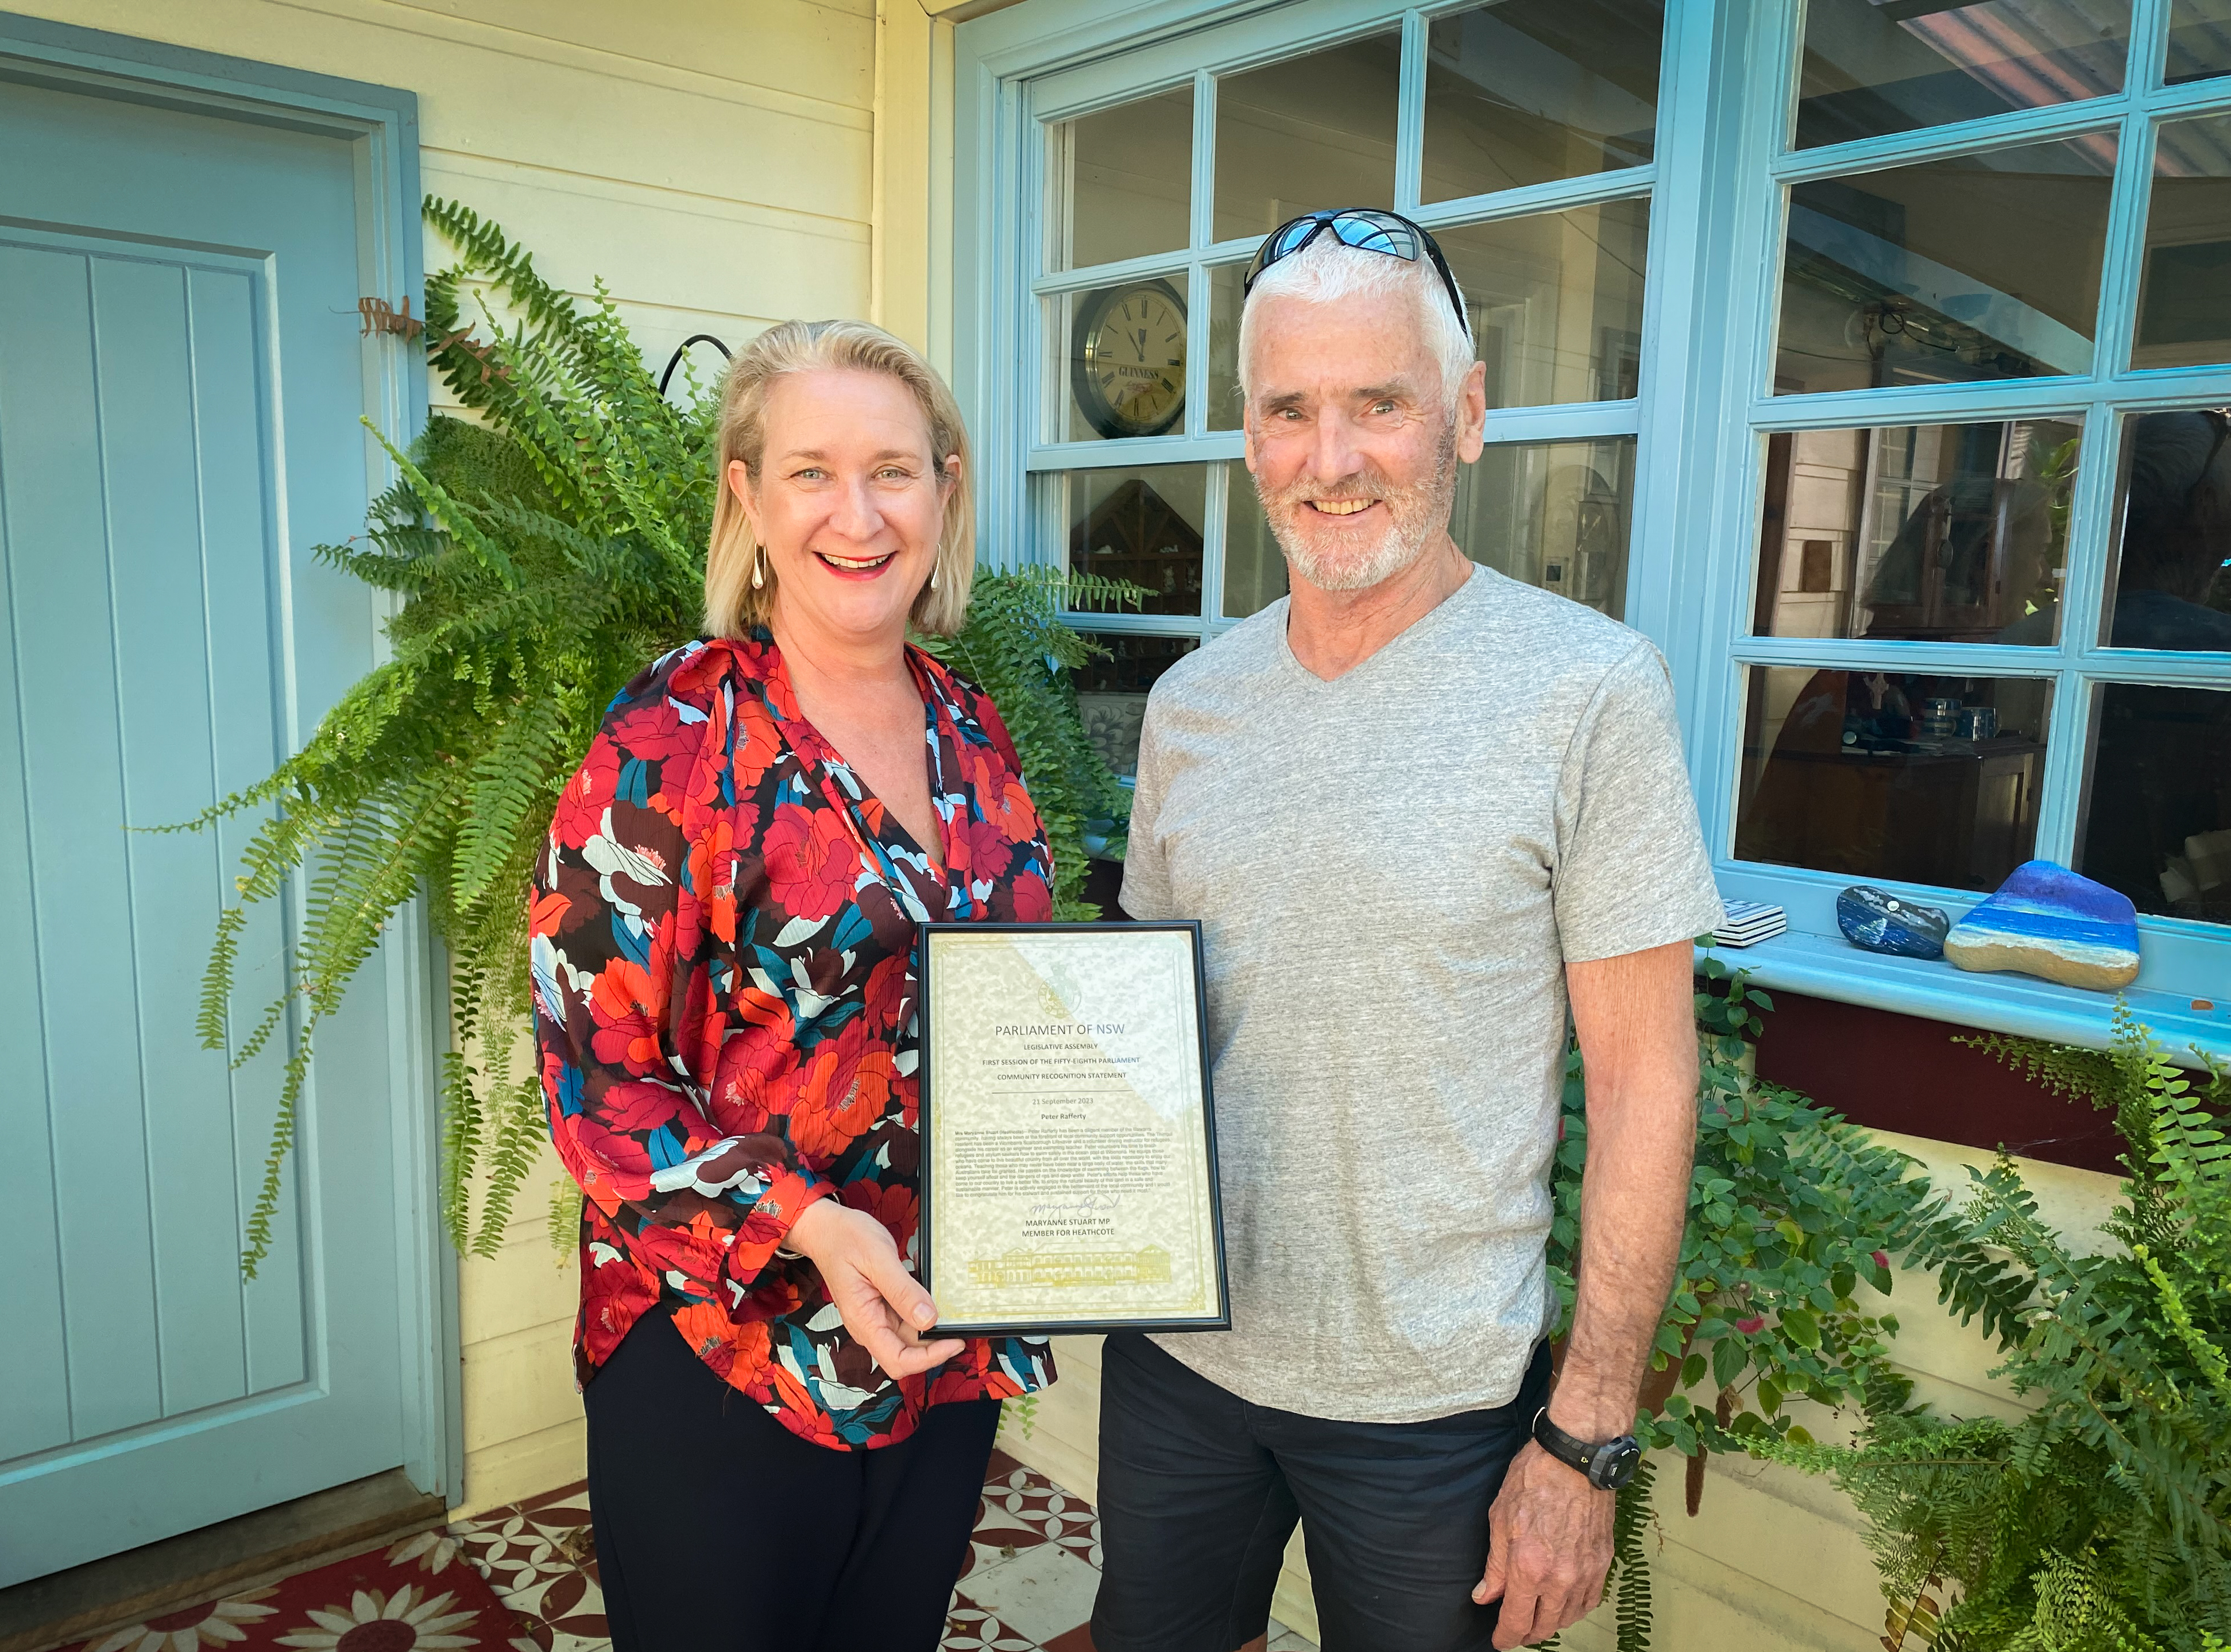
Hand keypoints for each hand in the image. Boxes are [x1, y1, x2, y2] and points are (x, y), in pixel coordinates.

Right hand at [787, 1199, 964, 1379]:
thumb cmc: (845, 1239)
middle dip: (936, 1344)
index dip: (929, 1358)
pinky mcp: (882, 1305)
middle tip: (961, 1323)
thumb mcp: (878, 1259)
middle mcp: (869, 1325)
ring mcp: (875, 1316)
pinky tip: (935, 1293)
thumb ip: (902, 1291)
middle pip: (908, 1352)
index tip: (954, 1341)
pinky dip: (923, 1310)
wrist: (826, 1228)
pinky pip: (907, 1317)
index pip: (897, 1361)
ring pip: (910, 1335)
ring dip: (932, 1326)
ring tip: (952, 1305)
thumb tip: (928, 1319)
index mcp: (864, 1321)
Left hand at [1474, 1441, 1614, 1647]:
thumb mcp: (1499, 1519)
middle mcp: (1559, 1578)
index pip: (1515, 1621)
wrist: (1576, 1457)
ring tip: (1537, 1616)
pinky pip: (1590, 1601)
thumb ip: (1494, 1566)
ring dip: (1551, 1623)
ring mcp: (1585, 1572)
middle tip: (1515, 1630)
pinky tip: (1564, 1602)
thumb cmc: (1534, 1480)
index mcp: (1528, 1567)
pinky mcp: (1603, 1562)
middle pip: (1544, 1627)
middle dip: (1526, 1634)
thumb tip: (1484, 1596)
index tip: (1499, 1641)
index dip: (1505, 1637)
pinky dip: (1575, 1608)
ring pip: (1568, 1618)